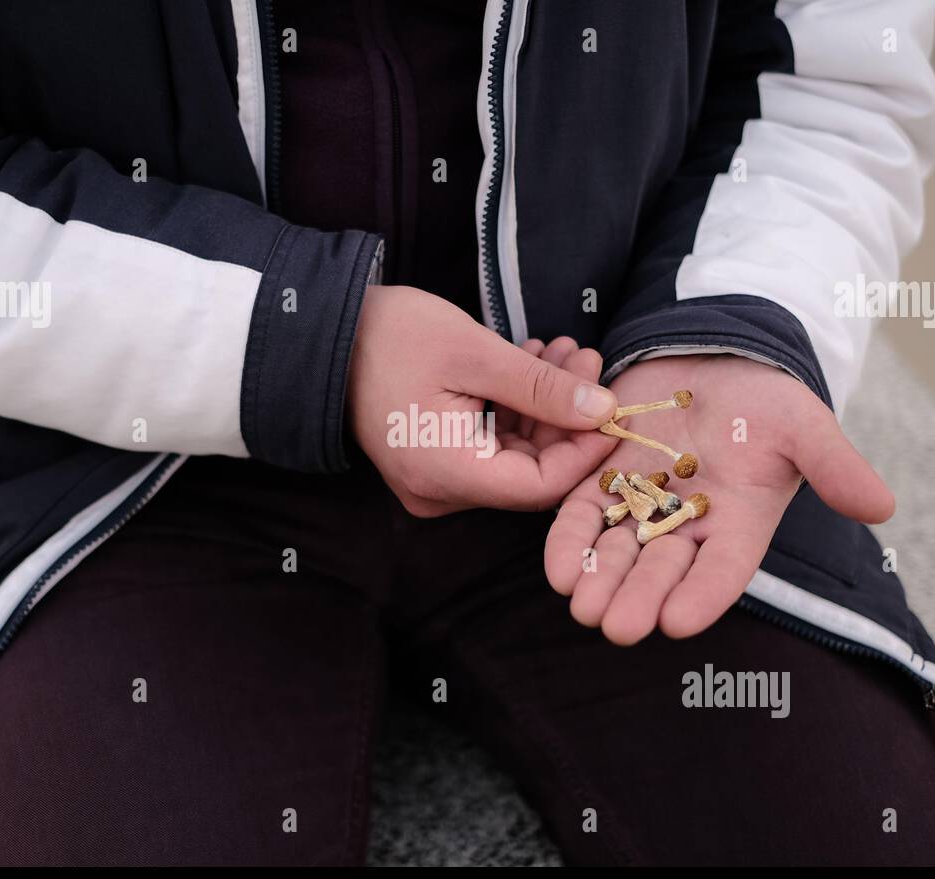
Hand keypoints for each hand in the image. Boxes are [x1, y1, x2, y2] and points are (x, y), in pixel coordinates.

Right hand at [349, 285, 618, 515]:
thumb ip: (542, 388)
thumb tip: (604, 410)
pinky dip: (517, 410)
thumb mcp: (476, 353)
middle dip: (567, 417)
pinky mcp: (433, 460)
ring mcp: (435, 479)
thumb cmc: (390, 337)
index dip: (585, 451)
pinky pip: (490, 446)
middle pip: (530, 472)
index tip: (612, 405)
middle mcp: (440, 491)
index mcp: (447, 473)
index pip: (539, 487)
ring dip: (544, 405)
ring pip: (514, 456)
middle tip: (587, 359)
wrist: (322, 332)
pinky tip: (533, 364)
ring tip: (563, 351)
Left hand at [544, 353, 894, 642]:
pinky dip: (571, 540)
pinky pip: (584, 515)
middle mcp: (688, 526)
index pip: (723, 570)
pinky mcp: (602, 479)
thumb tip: (882, 506)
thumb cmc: (767, 396)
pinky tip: (558, 567)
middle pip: (661, 571)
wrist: (716, 354)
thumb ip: (835, 465)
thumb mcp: (805, 424)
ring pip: (617, 550)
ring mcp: (642, 505)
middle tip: (616, 627)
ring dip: (600, 578)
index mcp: (740, 524)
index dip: (702, 596)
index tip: (680, 622)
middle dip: (638, 598)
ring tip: (581, 604)